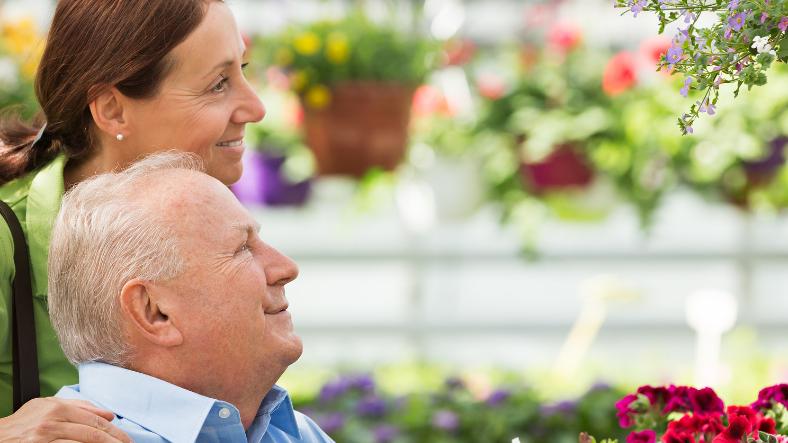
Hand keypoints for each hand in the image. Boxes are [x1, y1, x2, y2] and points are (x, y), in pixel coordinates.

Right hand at [0, 397, 132, 442]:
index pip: (95, 421)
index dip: (115, 432)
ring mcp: (44, 438)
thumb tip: (109, 414)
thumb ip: (79, 407)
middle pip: (92, 434)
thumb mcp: (48, 407)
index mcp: (58, 408)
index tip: (127, 440)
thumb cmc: (24, 423)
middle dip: (114, 442)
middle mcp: (52, 422)